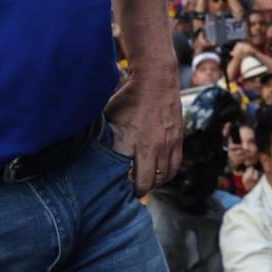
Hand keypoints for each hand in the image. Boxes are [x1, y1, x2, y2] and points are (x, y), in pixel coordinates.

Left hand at [103, 73, 182, 196]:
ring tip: (146, 182)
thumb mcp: (109, 117)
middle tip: (131, 191)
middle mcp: (150, 146)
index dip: (119, 185)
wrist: (156, 80)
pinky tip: (160, 174)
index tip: (115, 186)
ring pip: (163, 178)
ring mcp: (166, 144)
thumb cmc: (129, 97)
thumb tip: (93, 152)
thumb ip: (106, 137)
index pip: (124, 176)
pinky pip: (174, 167)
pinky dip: (167, 175)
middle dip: (138, 191)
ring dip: (154, 184)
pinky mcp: (178, 140)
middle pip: (146, 183)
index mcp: (128, 141)